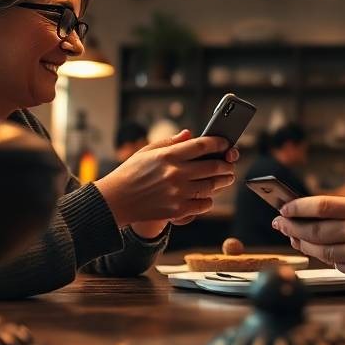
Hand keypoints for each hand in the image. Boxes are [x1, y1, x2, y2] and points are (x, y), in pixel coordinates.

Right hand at [95, 130, 238, 228]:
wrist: (115, 201)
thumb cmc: (130, 173)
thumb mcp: (147, 151)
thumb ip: (170, 142)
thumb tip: (189, 134)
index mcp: (168, 156)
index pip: (202, 145)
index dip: (218, 143)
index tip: (225, 144)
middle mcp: (176, 173)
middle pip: (213, 166)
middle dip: (226, 164)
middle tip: (229, 164)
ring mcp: (178, 193)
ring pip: (211, 186)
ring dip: (222, 181)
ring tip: (225, 178)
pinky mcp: (177, 210)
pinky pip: (203, 205)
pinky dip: (208, 200)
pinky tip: (207, 195)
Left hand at [271, 192, 344, 285]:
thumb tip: (319, 207)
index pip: (320, 206)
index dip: (297, 207)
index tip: (284, 208)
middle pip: (314, 230)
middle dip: (291, 226)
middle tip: (279, 223)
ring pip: (321, 250)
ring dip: (303, 243)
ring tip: (293, 237)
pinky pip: (337, 265)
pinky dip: (326, 257)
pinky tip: (319, 250)